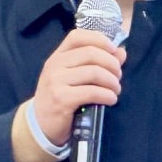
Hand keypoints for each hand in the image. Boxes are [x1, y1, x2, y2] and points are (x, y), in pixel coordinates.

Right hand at [33, 30, 126, 145]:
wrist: (41, 124)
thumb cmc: (61, 98)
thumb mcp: (75, 77)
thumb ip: (98, 63)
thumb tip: (121, 52)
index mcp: (57, 56)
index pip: (77, 36)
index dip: (99, 39)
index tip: (114, 49)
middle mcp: (54, 65)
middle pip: (90, 53)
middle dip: (111, 63)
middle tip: (118, 75)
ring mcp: (56, 81)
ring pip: (94, 72)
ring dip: (112, 81)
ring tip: (116, 89)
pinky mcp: (62, 99)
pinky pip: (92, 92)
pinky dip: (107, 95)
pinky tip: (111, 99)